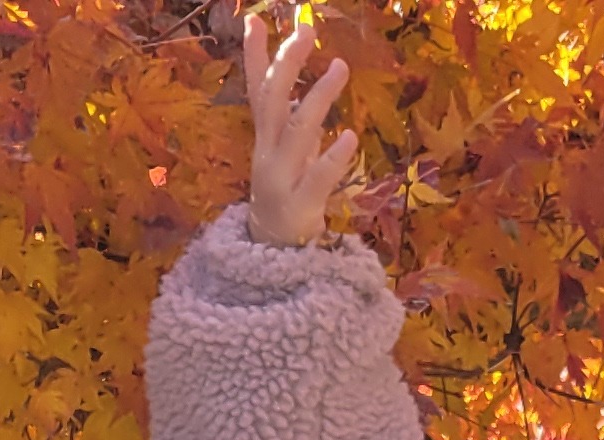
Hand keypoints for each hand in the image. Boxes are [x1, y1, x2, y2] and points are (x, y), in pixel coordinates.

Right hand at [238, 14, 355, 247]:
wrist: (273, 252)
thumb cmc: (285, 193)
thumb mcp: (283, 149)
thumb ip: (286, 114)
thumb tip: (289, 79)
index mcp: (265, 137)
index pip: (256, 89)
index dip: (252, 55)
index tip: (253, 19)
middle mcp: (268, 152)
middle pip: (272, 101)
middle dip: (286, 64)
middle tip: (305, 31)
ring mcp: (282, 178)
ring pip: (297, 132)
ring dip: (317, 98)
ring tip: (340, 67)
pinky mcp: (300, 204)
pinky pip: (318, 177)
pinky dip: (333, 157)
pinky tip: (350, 136)